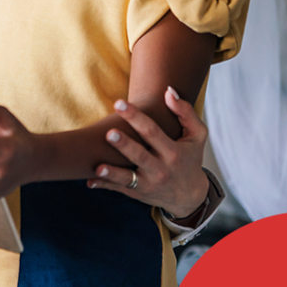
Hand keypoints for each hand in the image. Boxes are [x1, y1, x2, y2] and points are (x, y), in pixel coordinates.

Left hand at [88, 87, 209, 218]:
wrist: (189, 196)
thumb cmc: (190, 158)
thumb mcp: (197, 136)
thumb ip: (185, 112)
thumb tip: (168, 91)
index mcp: (173, 152)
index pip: (153, 132)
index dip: (136, 117)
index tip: (119, 103)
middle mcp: (161, 169)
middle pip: (140, 155)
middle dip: (124, 145)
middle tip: (109, 133)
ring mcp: (148, 183)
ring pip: (128, 178)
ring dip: (112, 173)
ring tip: (98, 167)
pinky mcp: (137, 193)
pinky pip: (119, 189)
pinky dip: (104, 186)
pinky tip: (90, 181)